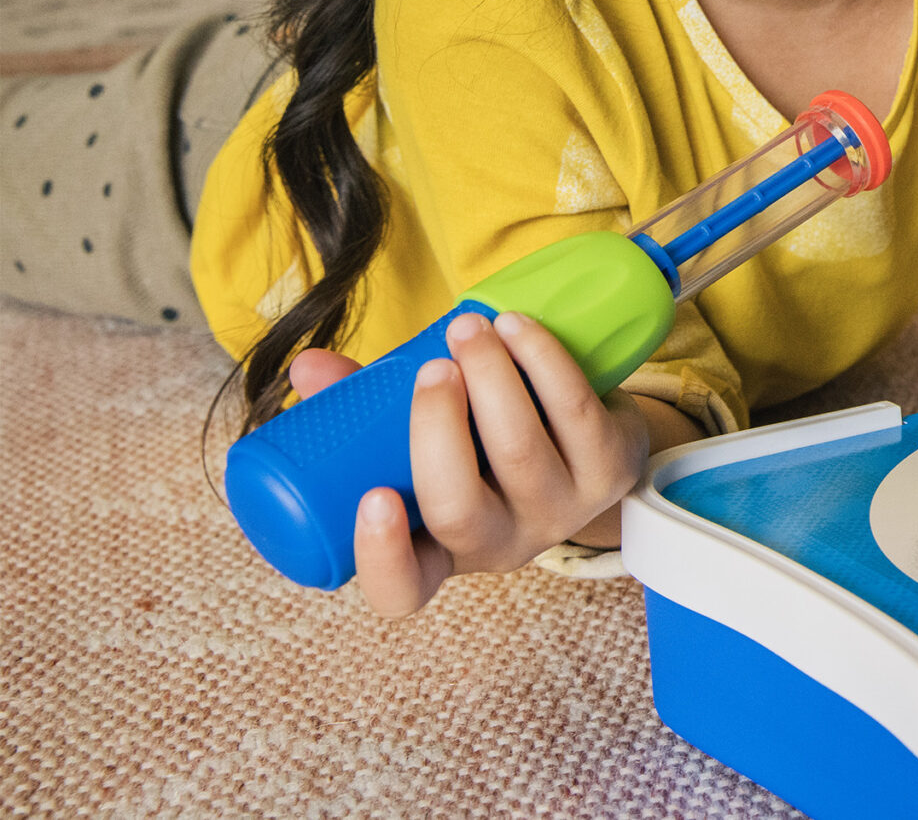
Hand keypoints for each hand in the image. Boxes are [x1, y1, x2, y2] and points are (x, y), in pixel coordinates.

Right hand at [289, 311, 651, 617]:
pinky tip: (518, 326)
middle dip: (439, 431)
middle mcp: (502, 545)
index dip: (382, 556)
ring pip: (521, 452)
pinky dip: (543, 362)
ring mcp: (561, 511)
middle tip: (431, 370)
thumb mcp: (419, 441)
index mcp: (440, 552)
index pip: (403, 590)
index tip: (373, 498)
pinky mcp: (609, 469)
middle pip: (462, 510)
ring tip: (468, 327)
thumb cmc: (484, 446)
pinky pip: (574, 413)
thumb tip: (308, 368)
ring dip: (493, 379)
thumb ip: (361, 409)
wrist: (590, 444)